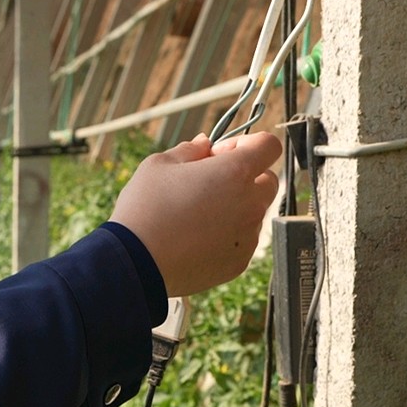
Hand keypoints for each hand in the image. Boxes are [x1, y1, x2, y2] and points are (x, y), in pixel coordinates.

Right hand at [110, 132, 280, 295]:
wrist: (137, 263)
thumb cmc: (146, 208)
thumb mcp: (160, 164)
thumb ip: (190, 149)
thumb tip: (205, 144)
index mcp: (235, 172)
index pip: (269, 146)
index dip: (250, 144)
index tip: (225, 153)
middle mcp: (250, 204)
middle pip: (269, 181)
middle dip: (247, 177)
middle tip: (210, 183)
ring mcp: (248, 236)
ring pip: (254, 212)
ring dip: (236, 207)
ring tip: (196, 215)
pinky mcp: (240, 262)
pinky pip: (243, 240)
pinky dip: (228, 235)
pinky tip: (196, 237)